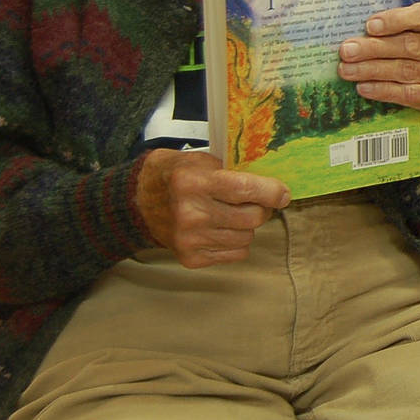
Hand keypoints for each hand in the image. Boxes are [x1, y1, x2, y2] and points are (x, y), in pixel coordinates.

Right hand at [136, 149, 289, 267]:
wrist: (136, 202)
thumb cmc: (175, 175)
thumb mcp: (200, 160)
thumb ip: (234, 171)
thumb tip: (273, 187)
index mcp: (193, 182)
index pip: (245, 190)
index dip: (271, 192)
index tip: (283, 194)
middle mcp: (190, 213)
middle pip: (252, 218)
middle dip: (260, 208)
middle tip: (252, 201)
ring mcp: (189, 239)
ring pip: (247, 238)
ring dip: (246, 226)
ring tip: (229, 214)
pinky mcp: (189, 258)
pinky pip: (236, 254)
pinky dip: (235, 242)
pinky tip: (220, 229)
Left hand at [338, 2, 419, 122]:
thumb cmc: (415, 52)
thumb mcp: (411, 32)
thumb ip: (391, 29)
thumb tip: (353, 33)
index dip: (397, 19)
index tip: (370, 25)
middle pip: (410, 45)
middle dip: (374, 48)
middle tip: (347, 51)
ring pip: (405, 70)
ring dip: (371, 70)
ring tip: (346, 70)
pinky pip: (409, 94)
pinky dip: (383, 90)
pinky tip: (363, 88)